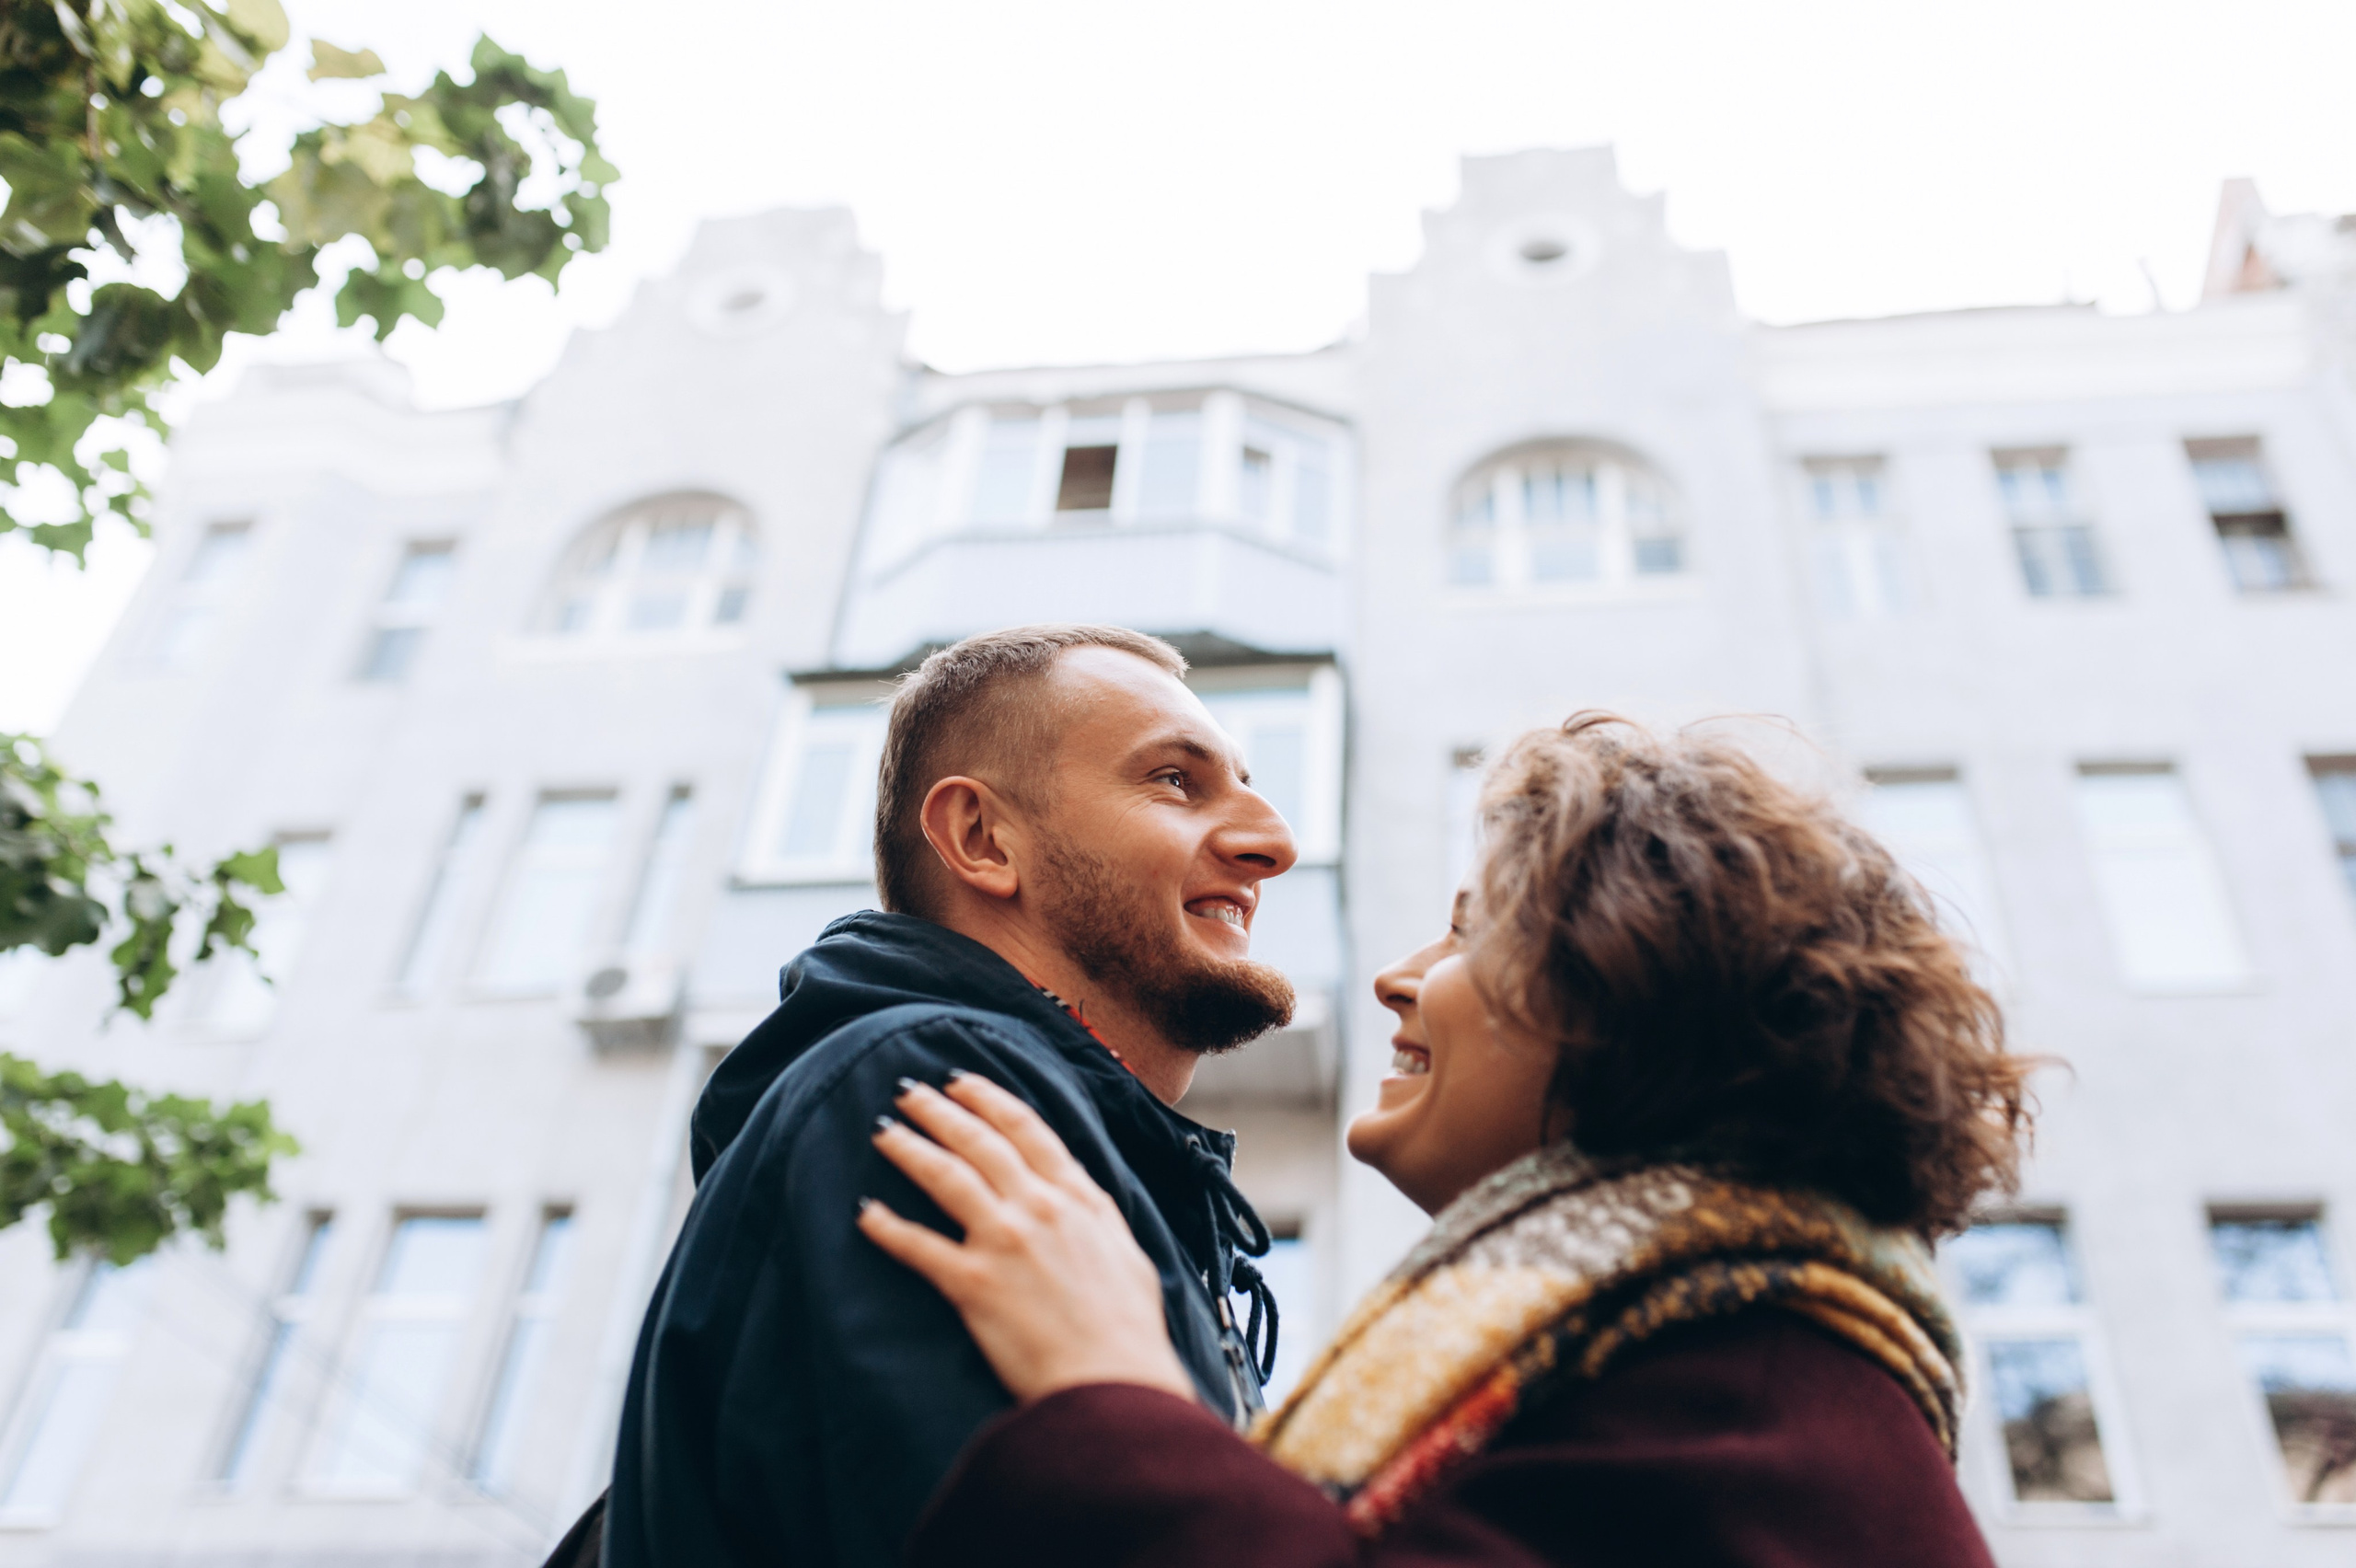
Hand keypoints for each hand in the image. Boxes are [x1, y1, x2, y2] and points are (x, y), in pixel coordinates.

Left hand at [857, 1073, 1197, 1405]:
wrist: (1114, 1382)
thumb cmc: (1128, 1329)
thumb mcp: (1127, 1252)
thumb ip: (1097, 1216)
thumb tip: (1081, 1196)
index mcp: (1076, 1197)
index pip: (1026, 1129)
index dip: (988, 1099)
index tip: (961, 1081)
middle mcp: (1037, 1207)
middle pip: (978, 1142)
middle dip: (938, 1111)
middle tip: (908, 1092)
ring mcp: (1003, 1241)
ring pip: (945, 1176)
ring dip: (908, 1147)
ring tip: (882, 1130)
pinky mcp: (974, 1284)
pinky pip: (918, 1246)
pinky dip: (887, 1227)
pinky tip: (864, 1212)